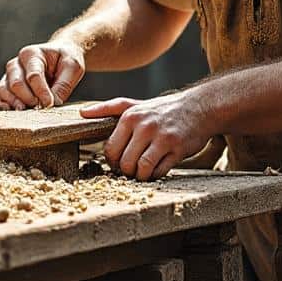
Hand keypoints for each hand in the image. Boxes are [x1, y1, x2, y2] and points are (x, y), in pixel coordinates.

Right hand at [0, 41, 85, 109]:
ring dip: (13, 104)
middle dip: (28, 99)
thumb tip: (52, 104)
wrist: (59, 57)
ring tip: (27, 113)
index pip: (33, 75)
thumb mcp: (73, 67)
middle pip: (15, 84)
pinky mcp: (4, 86)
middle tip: (40, 109)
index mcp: (32, 54)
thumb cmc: (65, 60)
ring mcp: (8, 75)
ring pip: (2, 90)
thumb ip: (64, 84)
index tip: (50, 104)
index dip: (41, 92)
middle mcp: (16, 64)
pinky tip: (8, 112)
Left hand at [81, 91, 214, 180]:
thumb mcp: (134, 105)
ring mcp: (162, 138)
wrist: (199, 108)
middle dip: (127, 171)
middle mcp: (144, 126)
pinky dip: (156, 174)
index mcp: (130, 117)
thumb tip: (82, 114)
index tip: (121, 161)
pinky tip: (160, 166)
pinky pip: (159, 172)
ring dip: (141, 175)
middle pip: (124, 163)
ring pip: (141, 170)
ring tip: (146, 168)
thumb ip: (108, 109)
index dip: (113, 161)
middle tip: (134, 167)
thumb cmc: (163, 110)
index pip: (110, 150)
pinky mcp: (177, 149)